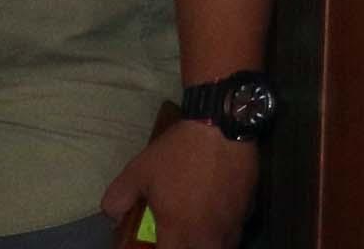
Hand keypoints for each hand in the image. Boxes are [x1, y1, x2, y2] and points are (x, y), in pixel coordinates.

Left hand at [100, 120, 259, 248]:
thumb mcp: (137, 172)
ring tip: (198, 229)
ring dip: (208, 243)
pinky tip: (218, 212)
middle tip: (177, 237)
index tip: (156, 242)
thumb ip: (118, 200)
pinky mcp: (248, 207)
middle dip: (187, 248)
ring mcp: (231, 223)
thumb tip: (115, 217)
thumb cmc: (179, 153)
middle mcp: (207, 236)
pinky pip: (235, 229)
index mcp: (178, 233)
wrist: (224, 126)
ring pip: (222, 247)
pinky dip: (225, 228)